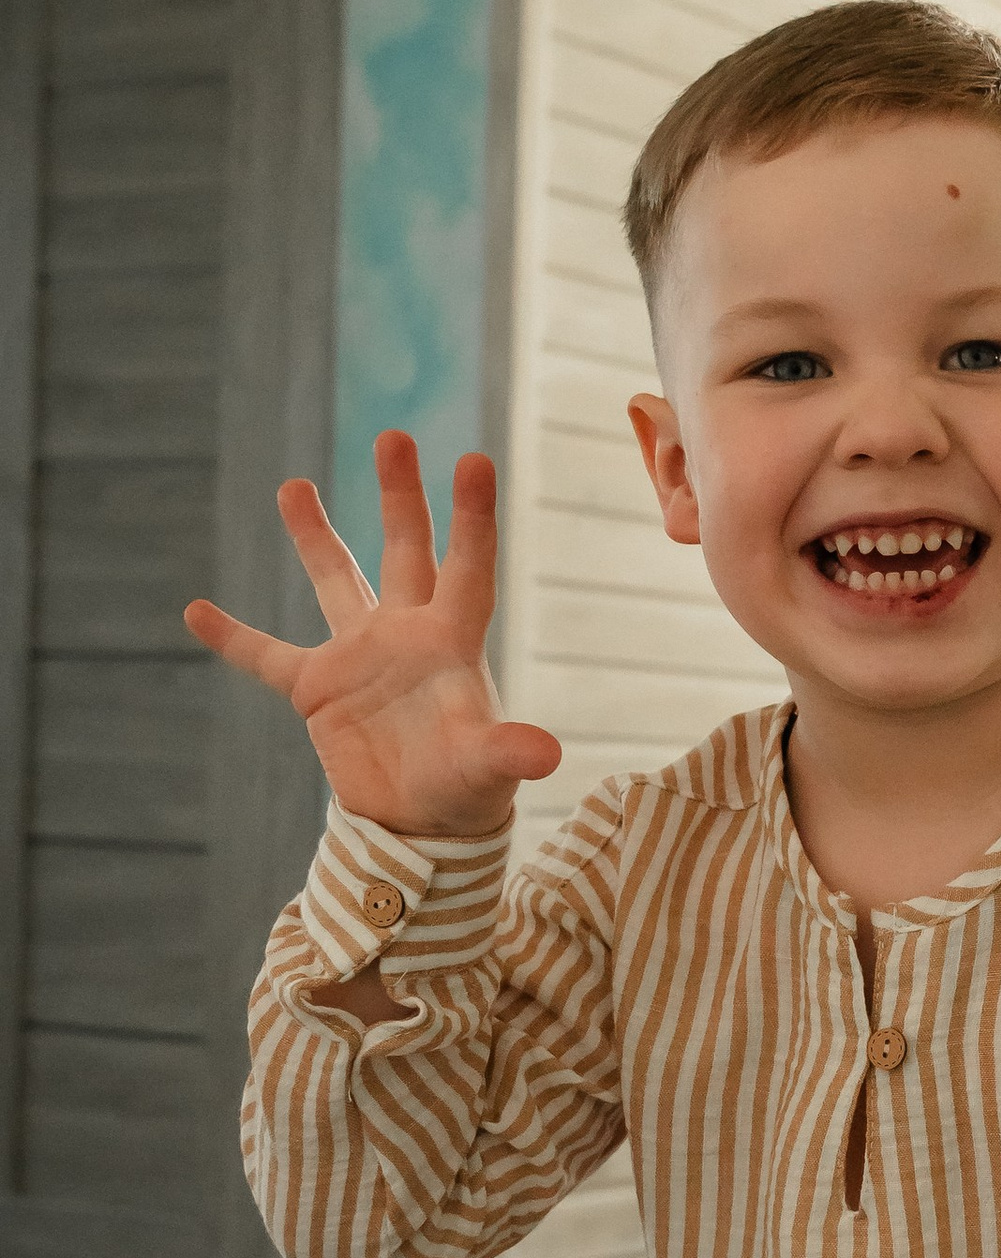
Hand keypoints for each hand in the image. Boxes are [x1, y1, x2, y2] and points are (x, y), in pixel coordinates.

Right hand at [185, 434, 560, 833]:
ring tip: (294, 485)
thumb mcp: (486, 768)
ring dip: (316, 536)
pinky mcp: (318, 689)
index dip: (471, 519)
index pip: (467, 569)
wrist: (421, 821)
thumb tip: (546, 754)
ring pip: (337, 580)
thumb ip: (507, 752)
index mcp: (452, 644)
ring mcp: (359, 656)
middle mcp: (406, 635)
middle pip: (405, 552)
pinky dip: (234, 638)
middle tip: (393, 436)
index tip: (475, 460)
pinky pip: (267, 656)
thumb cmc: (466, 789)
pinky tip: (196, 611)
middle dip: (400, 497)